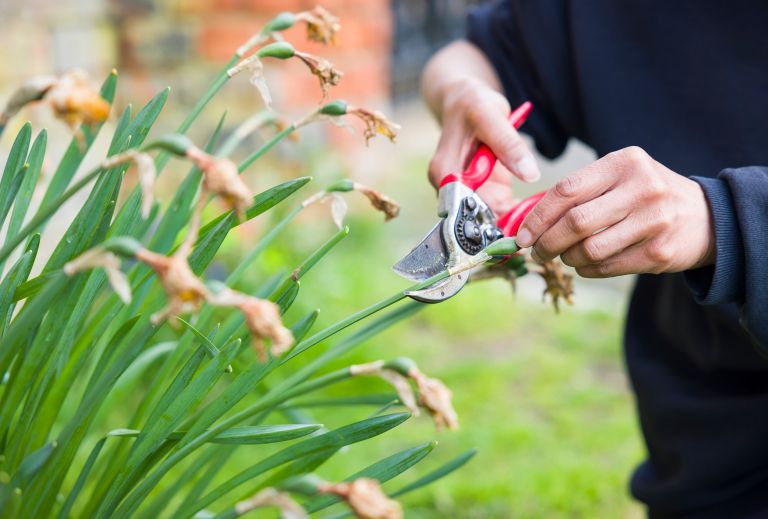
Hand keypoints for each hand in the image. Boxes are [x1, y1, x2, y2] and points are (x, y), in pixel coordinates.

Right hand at [427, 77, 540, 215]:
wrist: (466, 102)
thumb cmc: (472, 104)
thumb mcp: (490, 115)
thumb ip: (508, 144)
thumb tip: (529, 175)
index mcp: (444, 172)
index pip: (463, 207)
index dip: (487, 221)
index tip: (517, 227)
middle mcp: (451, 187)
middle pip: (475, 218)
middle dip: (503, 226)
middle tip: (536, 230)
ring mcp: (467, 191)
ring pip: (489, 219)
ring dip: (513, 223)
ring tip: (540, 224)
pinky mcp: (482, 191)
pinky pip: (499, 210)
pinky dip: (516, 214)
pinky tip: (536, 213)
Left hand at [515, 146, 714, 277]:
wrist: (705, 218)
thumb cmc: (644, 196)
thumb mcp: (618, 178)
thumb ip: (579, 193)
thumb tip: (527, 222)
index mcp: (624, 162)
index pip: (566, 190)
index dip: (537, 217)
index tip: (522, 236)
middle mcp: (642, 187)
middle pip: (575, 222)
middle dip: (547, 243)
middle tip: (537, 252)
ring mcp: (654, 220)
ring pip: (589, 250)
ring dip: (568, 258)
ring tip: (566, 256)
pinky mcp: (660, 252)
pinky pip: (607, 267)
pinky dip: (588, 270)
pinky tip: (586, 264)